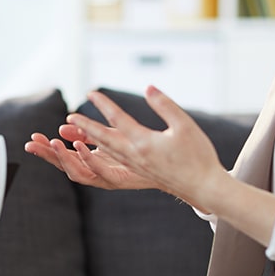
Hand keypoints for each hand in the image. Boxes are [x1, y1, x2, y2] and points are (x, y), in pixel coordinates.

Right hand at [25, 127, 158, 190]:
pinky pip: (98, 173)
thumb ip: (85, 133)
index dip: (46, 149)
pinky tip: (78, 146)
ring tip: (52, 143)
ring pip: (77, 173)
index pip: (61, 157)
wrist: (168, 164)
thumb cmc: (140, 149)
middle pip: (64, 166)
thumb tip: (63, 126)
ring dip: (63, 158)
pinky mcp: (118, 180)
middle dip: (47, 156)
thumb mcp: (108, 136)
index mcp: (90, 162)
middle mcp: (95, 172)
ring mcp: (105, 178)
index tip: (32, 138)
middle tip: (31, 144)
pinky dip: (86, 159)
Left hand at [53, 86, 224, 204]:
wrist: (204, 187)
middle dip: (85, 126)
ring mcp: (135, 166)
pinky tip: (97, 147)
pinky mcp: (138, 172)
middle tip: (70, 117)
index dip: (104, 105)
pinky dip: (100, 151)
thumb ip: (165, 105)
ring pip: (106, 151)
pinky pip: (113, 159)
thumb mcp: (185, 125)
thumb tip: (148, 88)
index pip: (118, 120)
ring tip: (75, 131)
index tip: (91, 93)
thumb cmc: (198, 156)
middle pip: (103, 138)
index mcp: (143, 143)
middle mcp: (134, 156)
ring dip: (89, 139)